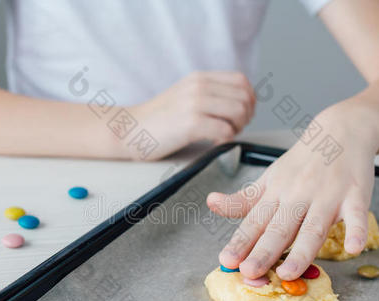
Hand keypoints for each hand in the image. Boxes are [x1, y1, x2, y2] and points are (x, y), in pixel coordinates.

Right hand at [128, 71, 255, 159]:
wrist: (129, 130)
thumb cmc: (158, 120)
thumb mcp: (185, 96)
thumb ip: (209, 95)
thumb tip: (241, 106)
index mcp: (200, 78)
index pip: (241, 81)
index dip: (249, 100)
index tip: (241, 116)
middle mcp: (199, 86)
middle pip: (244, 98)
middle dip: (245, 118)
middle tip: (232, 130)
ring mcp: (194, 103)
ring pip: (238, 113)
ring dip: (237, 129)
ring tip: (222, 136)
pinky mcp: (191, 123)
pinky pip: (225, 131)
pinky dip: (225, 141)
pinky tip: (212, 144)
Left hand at [207, 105, 378, 279]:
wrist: (341, 131)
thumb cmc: (302, 164)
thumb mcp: (269, 178)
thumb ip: (243, 199)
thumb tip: (211, 203)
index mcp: (276, 193)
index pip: (255, 221)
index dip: (240, 241)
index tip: (227, 261)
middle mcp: (299, 195)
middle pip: (280, 228)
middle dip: (264, 251)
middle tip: (250, 272)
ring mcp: (328, 196)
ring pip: (314, 227)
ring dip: (302, 252)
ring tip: (289, 273)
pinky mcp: (356, 196)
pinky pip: (358, 216)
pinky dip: (357, 231)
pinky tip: (354, 249)